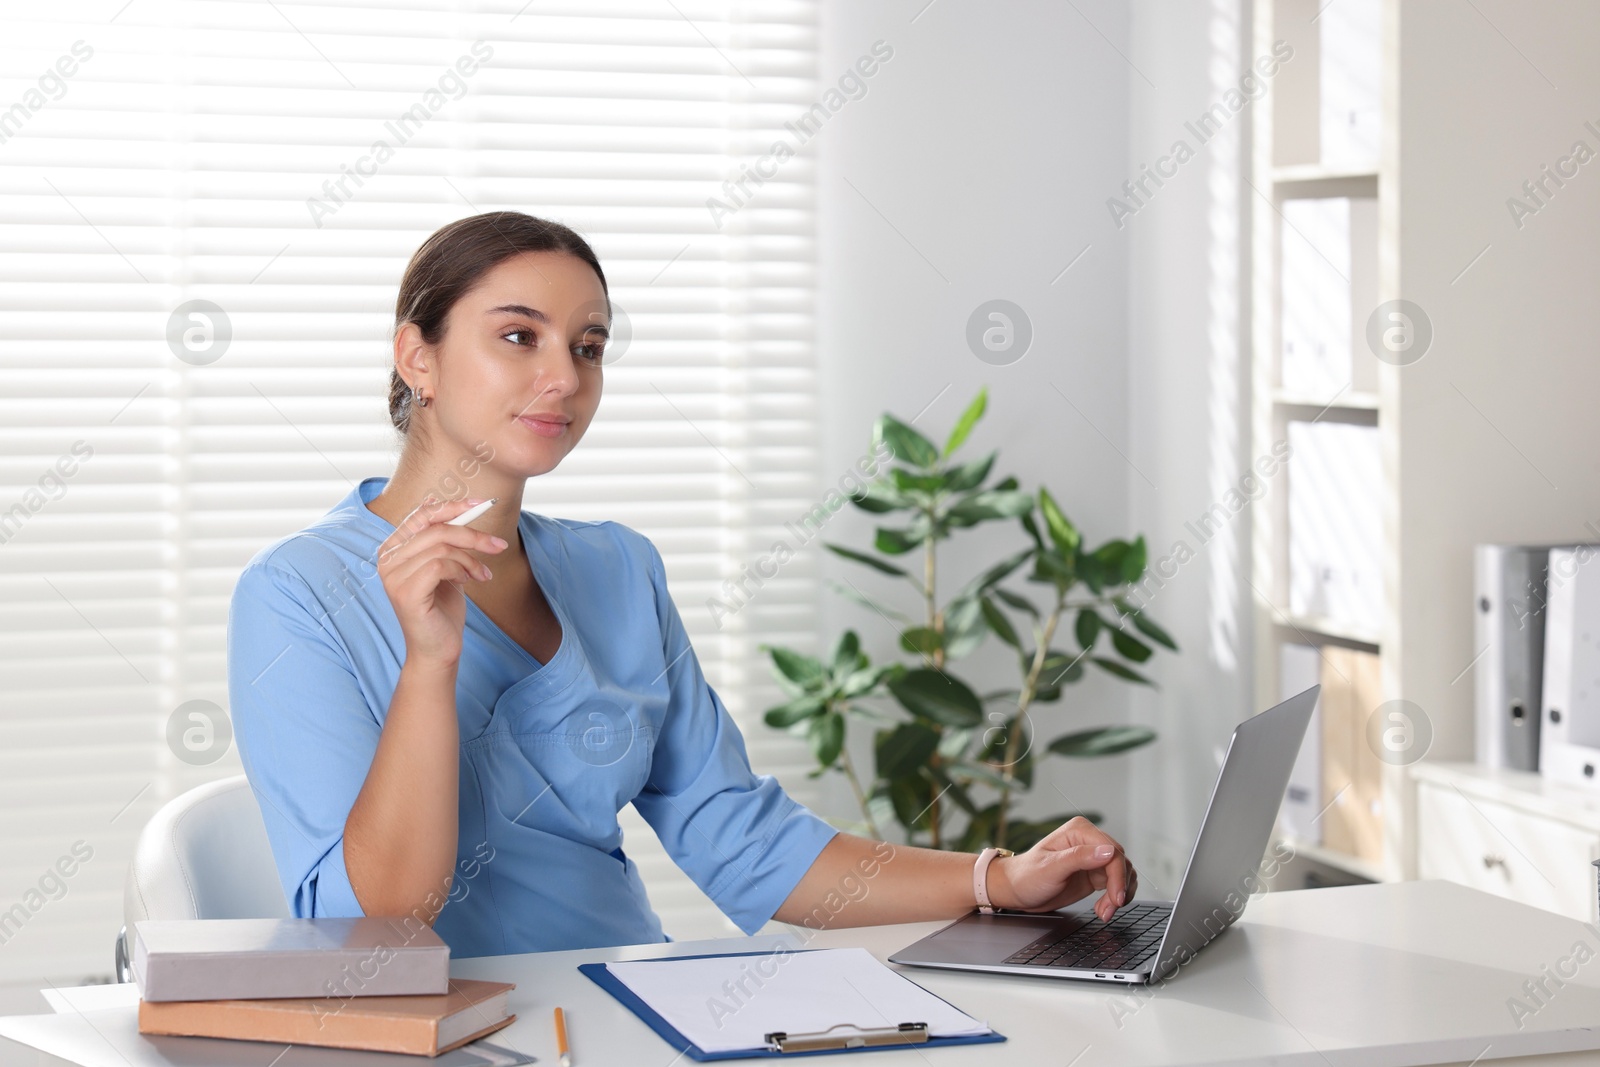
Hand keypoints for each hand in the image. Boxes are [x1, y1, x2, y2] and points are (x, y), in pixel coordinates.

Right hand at [377, 496, 507, 667]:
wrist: (438, 649)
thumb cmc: (442, 608)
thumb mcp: (446, 566)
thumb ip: (445, 539)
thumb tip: (455, 505)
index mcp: (393, 548)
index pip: (422, 515)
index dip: (452, 506)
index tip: (481, 505)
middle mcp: (387, 559)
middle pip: (435, 529)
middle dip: (472, 535)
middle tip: (498, 546)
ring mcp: (392, 576)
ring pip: (441, 547)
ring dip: (470, 560)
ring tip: (481, 575)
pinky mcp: (404, 592)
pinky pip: (440, 565)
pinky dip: (461, 570)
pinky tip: (469, 582)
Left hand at [987, 816, 1137, 921]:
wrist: (1016, 891)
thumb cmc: (1027, 876)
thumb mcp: (1051, 869)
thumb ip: (1079, 858)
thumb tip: (1108, 851)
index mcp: (1079, 831)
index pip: (1112, 851)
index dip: (1118, 876)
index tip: (1117, 898)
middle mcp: (1089, 841)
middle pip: (1120, 863)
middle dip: (1119, 888)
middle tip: (1108, 909)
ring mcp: (1093, 858)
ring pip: (1122, 873)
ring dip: (1119, 894)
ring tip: (1104, 911)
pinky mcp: (1094, 873)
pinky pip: (1117, 882)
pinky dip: (1115, 897)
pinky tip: (1103, 908)